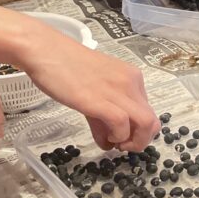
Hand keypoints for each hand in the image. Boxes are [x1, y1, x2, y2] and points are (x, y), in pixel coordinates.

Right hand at [16, 23, 158, 151]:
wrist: (46, 51)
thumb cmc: (65, 68)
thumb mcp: (93, 92)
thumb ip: (104, 117)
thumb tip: (109, 142)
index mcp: (132, 78)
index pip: (148, 111)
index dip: (139, 131)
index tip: (122, 138)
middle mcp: (131, 82)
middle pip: (152, 121)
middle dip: (140, 141)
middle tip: (121, 146)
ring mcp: (117, 90)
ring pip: (145, 124)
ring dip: (133, 142)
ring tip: (115, 144)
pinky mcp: (99, 99)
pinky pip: (122, 124)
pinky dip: (117, 137)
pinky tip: (106, 139)